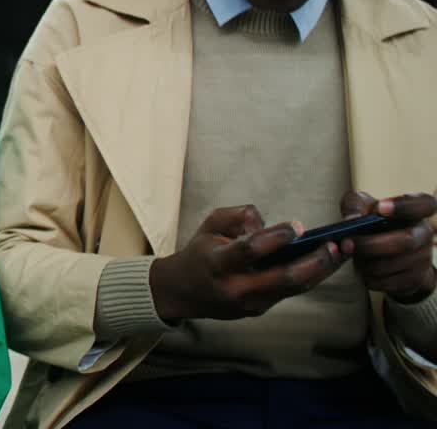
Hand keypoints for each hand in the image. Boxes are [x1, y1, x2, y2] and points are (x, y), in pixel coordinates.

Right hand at [150, 205, 346, 322]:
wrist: (183, 292)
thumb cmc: (200, 253)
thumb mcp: (209, 225)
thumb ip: (238, 216)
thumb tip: (270, 225)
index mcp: (217, 263)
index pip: (250, 250)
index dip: (275, 238)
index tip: (297, 226)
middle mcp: (235, 287)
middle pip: (284, 278)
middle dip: (314, 261)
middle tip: (334, 244)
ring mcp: (250, 303)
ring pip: (295, 288)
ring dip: (322, 270)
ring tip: (341, 251)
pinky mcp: (260, 309)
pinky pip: (291, 292)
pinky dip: (311, 276)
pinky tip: (326, 261)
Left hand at [340, 191, 436, 303]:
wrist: (385, 254)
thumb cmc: (373, 223)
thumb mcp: (362, 206)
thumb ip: (356, 206)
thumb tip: (352, 219)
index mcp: (417, 210)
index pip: (423, 204)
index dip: (404, 206)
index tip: (380, 208)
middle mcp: (425, 233)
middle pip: (404, 242)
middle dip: (371, 245)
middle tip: (347, 243)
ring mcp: (423, 258)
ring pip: (394, 265)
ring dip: (367, 263)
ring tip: (353, 257)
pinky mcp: (415, 279)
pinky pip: (390, 282)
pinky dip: (370, 277)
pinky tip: (362, 270)